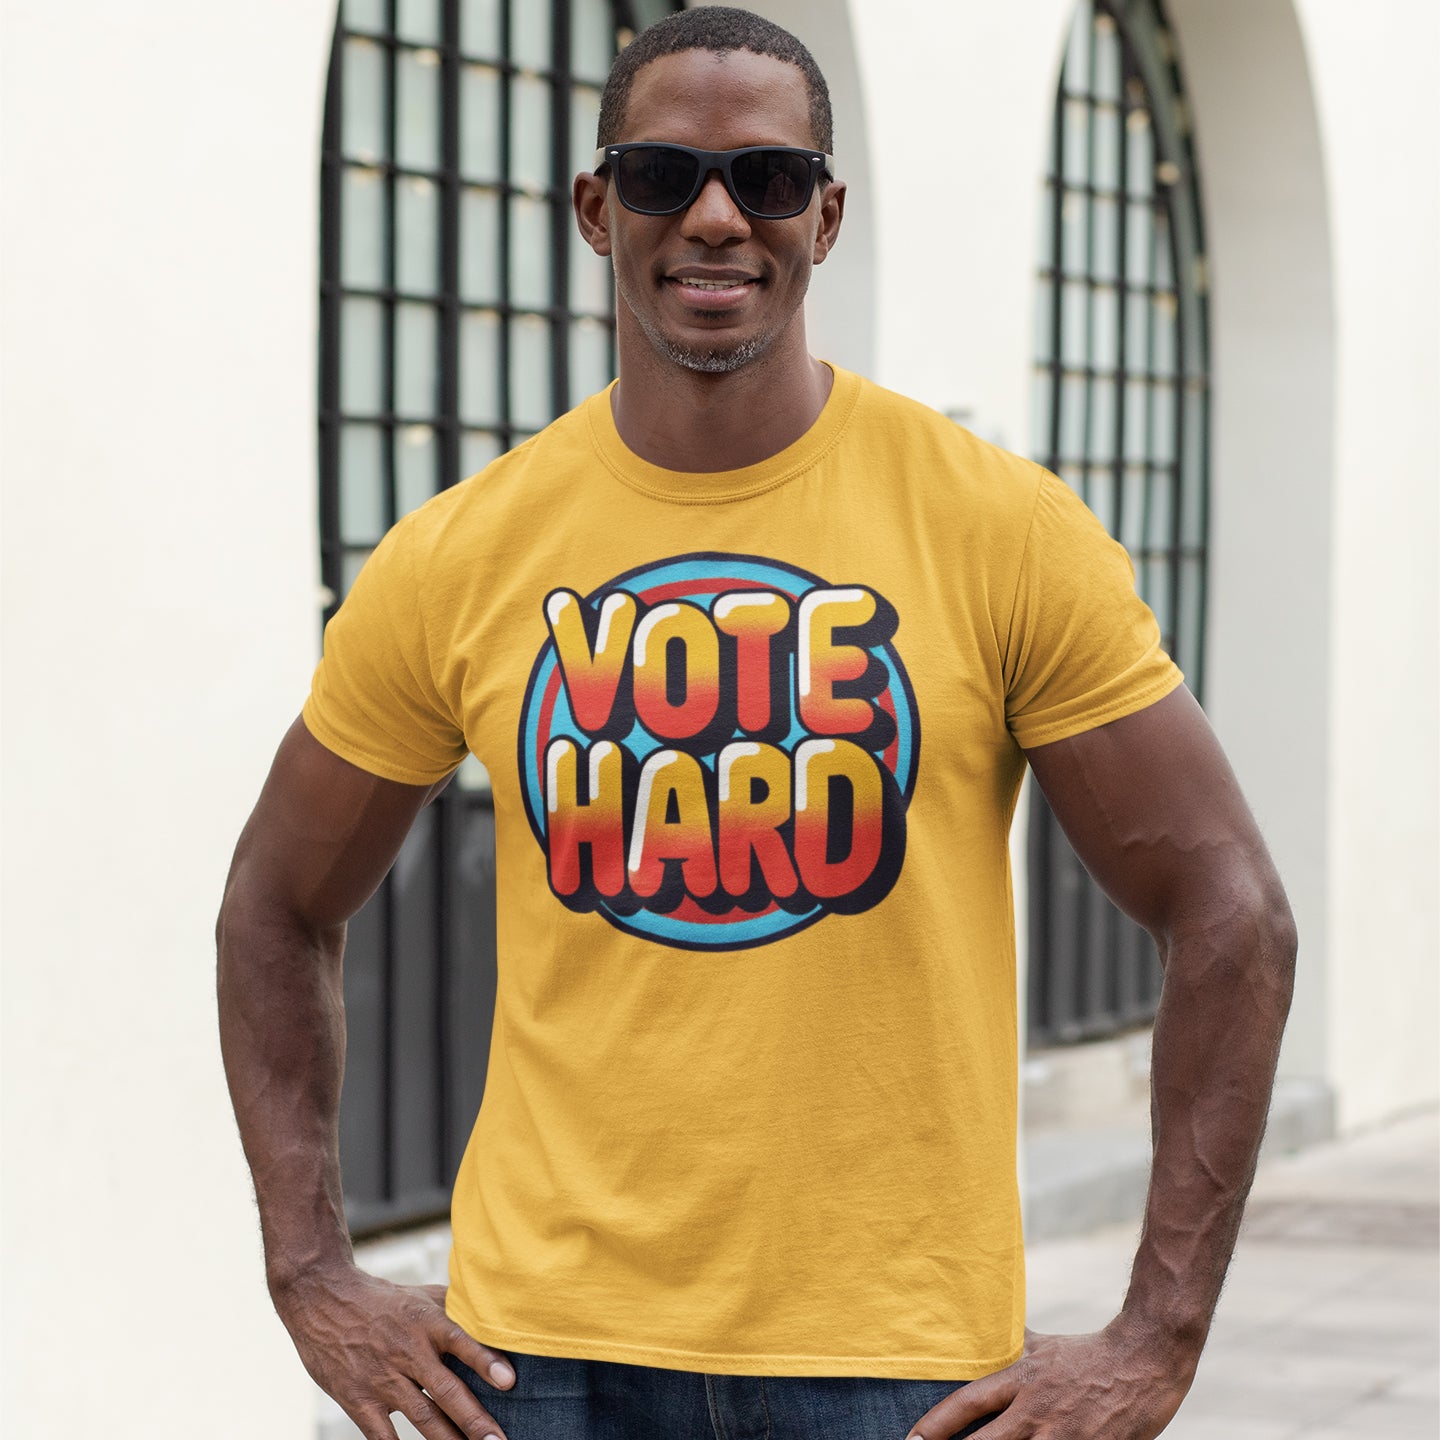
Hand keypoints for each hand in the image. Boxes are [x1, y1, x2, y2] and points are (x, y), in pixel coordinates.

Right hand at [273, 1265, 515, 1439]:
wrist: (323, 1301)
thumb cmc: (383, 1300)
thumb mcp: (421, 1295)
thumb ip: (456, 1310)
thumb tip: (494, 1318)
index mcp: (426, 1322)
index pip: (461, 1340)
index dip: (485, 1360)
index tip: (509, 1381)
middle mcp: (407, 1351)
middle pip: (446, 1389)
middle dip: (474, 1419)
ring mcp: (382, 1379)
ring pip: (422, 1417)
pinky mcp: (358, 1401)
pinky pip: (382, 1437)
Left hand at [905, 1321, 1193, 1438]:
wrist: (1142, 1360)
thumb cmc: (1085, 1352)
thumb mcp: (1040, 1344)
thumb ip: (1007, 1345)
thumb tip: (976, 1332)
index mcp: (1020, 1380)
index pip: (967, 1404)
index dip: (936, 1425)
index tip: (911, 1439)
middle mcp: (1035, 1411)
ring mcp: (1063, 1436)